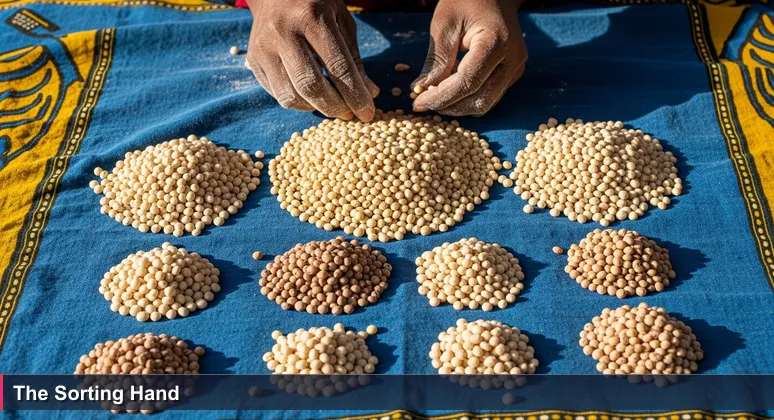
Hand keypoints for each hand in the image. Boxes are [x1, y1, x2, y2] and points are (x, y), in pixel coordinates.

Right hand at [245, 0, 378, 120]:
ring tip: (331, 104)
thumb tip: (370, 94)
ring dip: (315, 108)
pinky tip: (311, 97)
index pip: (337, 67)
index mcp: (312, 18)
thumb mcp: (341, 22)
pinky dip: (298, 102)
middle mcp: (283, 32)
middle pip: (310, 85)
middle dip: (334, 107)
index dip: (354, 94)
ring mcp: (264, 47)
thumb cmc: (316, 7)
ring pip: (290, 96)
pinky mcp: (254, 60)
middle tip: (348, 113)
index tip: (367, 113)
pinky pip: (277, 94)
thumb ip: (354, 59)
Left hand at [412, 0, 526, 115]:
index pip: (467, 83)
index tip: (417, 103)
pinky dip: (467, 99)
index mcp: (496, 43)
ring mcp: (516, 68)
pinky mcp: (513, 73)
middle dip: (449, 107)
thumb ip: (436, 59)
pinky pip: (489, 95)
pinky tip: (449, 90)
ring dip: (457, 106)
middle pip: (479, 100)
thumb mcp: (445, 23)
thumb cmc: (467, 0)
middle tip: (423, 103)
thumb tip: (421, 89)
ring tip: (434, 97)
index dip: (440, 98)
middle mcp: (512, 60)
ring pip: (485, 103)